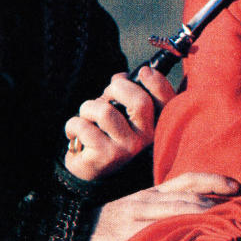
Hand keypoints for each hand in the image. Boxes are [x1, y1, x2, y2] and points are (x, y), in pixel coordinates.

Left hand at [63, 66, 174, 180]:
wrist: (91, 168)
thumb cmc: (107, 132)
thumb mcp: (121, 111)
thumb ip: (126, 94)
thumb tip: (121, 78)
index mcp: (154, 124)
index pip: (167, 101)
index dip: (158, 82)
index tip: (144, 72)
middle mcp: (147, 138)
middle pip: (139, 101)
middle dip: (116, 89)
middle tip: (104, 98)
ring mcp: (128, 148)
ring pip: (105, 111)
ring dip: (88, 108)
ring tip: (87, 118)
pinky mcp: (107, 156)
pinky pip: (84, 126)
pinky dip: (73, 125)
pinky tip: (75, 134)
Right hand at [87, 172, 240, 240]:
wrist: (74, 236)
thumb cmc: (110, 226)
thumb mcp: (136, 210)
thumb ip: (163, 210)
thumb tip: (198, 215)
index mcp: (151, 194)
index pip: (185, 181)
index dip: (211, 181)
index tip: (237, 186)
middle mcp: (146, 200)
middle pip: (184, 193)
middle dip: (213, 198)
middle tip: (240, 205)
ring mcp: (136, 217)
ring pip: (173, 211)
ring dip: (199, 215)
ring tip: (223, 221)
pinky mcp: (127, 235)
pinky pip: (156, 233)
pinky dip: (175, 235)